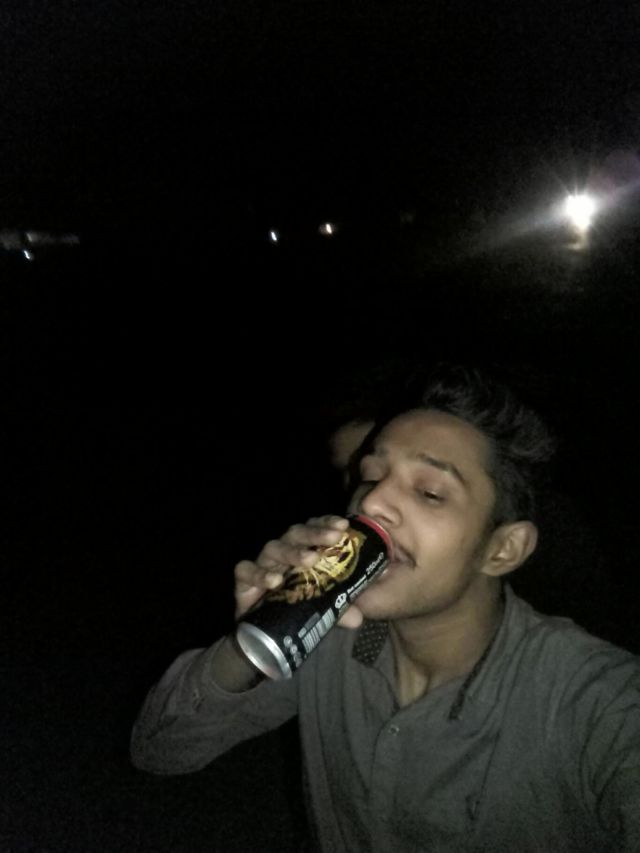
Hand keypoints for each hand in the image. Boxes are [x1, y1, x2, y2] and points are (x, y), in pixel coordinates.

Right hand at [233, 515, 362, 628]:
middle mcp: (282, 554)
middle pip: (296, 534)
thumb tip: (357, 619)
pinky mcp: (243, 581)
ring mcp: (262, 565)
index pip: (313, 530)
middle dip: (316, 534)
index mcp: (301, 553)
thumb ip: (339, 610)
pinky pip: (245, 570)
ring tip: (311, 560)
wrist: (261, 637)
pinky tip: (274, 581)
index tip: (344, 525)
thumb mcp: (322, 610)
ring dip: (292, 552)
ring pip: (273, 548)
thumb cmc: (294, 611)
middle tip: (335, 537)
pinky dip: (259, 574)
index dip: (326, 524)